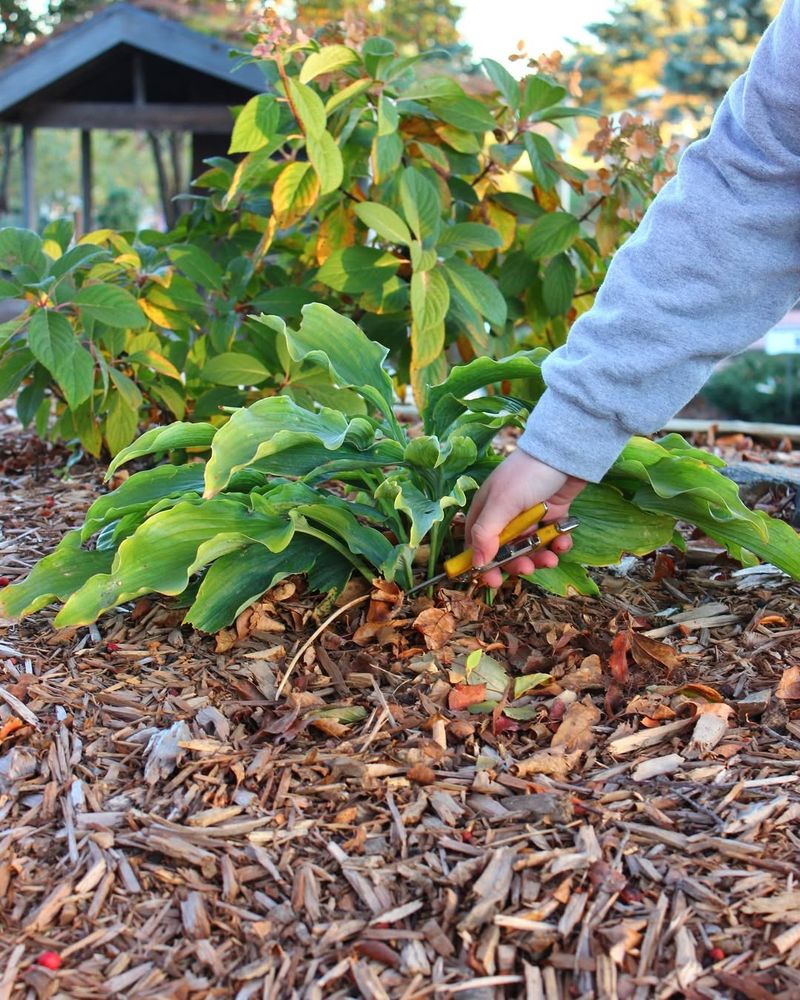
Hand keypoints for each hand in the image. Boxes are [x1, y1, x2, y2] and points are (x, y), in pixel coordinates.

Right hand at [465, 449, 585, 587]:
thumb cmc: (528, 474)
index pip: (477, 545)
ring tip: (551, 558)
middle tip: (529, 567)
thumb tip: (476, 563)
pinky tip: (563, 540)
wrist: (565, 453)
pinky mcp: (551, 515)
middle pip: (506, 552)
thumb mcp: (503, 503)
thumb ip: (487, 533)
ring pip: (530, 548)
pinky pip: (552, 538)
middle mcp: (505, 516)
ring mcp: (529, 516)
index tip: (493, 581)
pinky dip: (558, 543)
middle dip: (517, 562)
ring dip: (540, 556)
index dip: (483, 565)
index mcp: (487, 511)